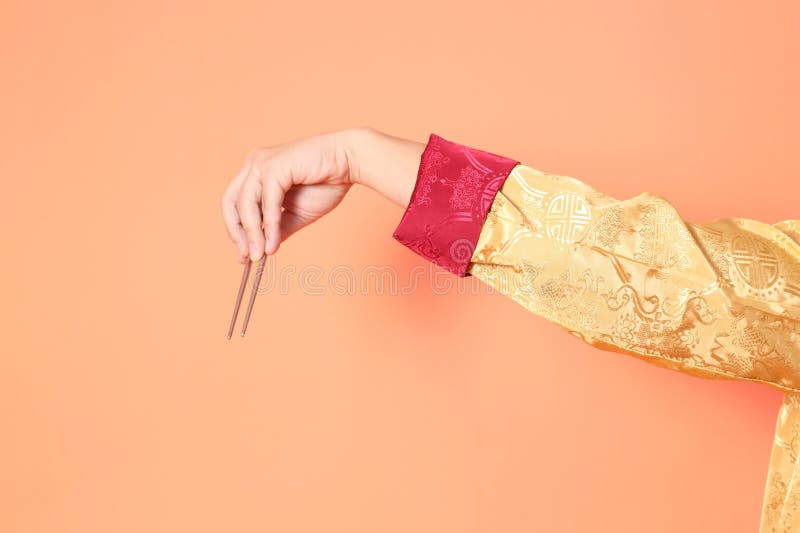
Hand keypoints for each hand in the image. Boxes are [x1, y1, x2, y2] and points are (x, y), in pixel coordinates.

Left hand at [221, 127, 424, 262]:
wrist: (349, 163)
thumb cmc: (326, 182)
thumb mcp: (296, 214)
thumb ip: (277, 228)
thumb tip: (262, 249)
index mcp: (257, 172)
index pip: (234, 203)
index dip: (236, 230)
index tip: (243, 254)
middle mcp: (255, 164)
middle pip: (230, 202)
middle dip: (237, 232)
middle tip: (247, 257)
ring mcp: (262, 162)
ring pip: (245, 203)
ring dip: (252, 233)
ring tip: (261, 254)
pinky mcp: (275, 166)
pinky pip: (267, 201)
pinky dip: (269, 225)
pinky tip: (274, 244)